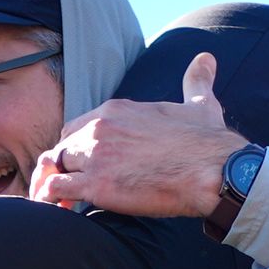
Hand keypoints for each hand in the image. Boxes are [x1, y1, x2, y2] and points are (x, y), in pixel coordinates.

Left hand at [30, 53, 248, 216]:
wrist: (213, 169)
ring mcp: (96, 156)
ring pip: (56, 167)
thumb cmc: (207, 141)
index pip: (79, 126)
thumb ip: (196, 81)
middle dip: (66, 166)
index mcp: (116, 110)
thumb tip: (206, 59)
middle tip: (74, 185)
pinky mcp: (98, 185)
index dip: (79, 146)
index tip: (87, 162)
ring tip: (65, 201)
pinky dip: (55, 199)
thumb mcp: (200, 103)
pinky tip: (65, 209)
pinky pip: (58, 189)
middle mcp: (100, 129)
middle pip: (64, 147)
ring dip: (58, 183)